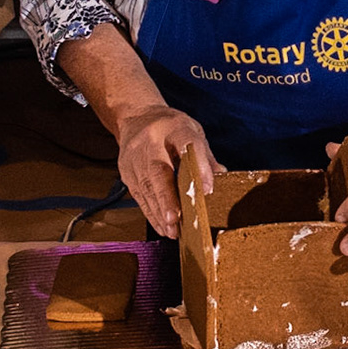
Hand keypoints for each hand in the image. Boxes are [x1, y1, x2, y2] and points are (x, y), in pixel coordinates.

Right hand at [115, 105, 214, 236]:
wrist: (135, 117)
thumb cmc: (169, 127)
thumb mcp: (191, 130)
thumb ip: (205, 155)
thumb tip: (221, 176)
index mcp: (173, 126)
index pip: (187, 143)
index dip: (198, 165)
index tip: (208, 189)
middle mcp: (150, 141)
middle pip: (158, 171)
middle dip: (167, 198)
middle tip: (177, 219)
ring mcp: (135, 157)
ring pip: (147, 187)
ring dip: (160, 212)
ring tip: (173, 231)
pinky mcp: (126, 172)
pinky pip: (139, 195)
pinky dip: (152, 213)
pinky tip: (163, 227)